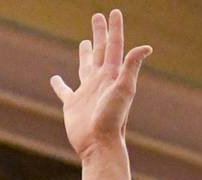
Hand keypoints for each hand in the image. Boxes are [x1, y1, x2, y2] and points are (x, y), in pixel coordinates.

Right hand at [51, 10, 152, 159]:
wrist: (99, 144)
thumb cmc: (113, 118)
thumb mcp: (124, 89)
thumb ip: (132, 66)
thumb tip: (146, 46)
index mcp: (112, 75)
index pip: (114, 46)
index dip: (114, 29)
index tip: (114, 12)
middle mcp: (99, 81)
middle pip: (99, 51)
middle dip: (99, 33)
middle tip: (97, 16)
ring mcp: (86, 92)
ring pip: (84, 67)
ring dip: (84, 54)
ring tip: (83, 42)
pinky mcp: (72, 105)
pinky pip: (64, 91)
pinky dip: (59, 84)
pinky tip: (55, 78)